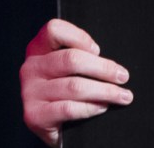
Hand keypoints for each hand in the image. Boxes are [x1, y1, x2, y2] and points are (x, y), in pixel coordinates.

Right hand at [20, 19, 133, 146]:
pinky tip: (103, 107)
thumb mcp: (70, 66)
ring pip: (74, 86)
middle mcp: (31, 68)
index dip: (79, 37)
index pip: (54, 30)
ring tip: (123, 95)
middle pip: (71, 59)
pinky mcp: (34, 116)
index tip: (98, 50)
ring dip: (105, 91)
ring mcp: (30, 92)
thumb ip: (83, 55)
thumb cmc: (67, 87)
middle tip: (123, 76)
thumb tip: (115, 64)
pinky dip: (90, 107)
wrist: (51, 124)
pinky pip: (68, 108)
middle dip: (104, 68)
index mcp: (39, 49)